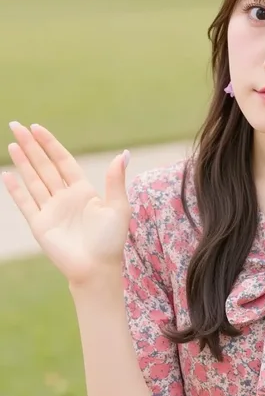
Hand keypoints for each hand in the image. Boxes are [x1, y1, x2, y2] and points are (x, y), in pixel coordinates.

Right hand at [2, 122, 130, 284]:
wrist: (96, 269)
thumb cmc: (110, 242)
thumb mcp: (118, 208)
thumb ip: (116, 182)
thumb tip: (122, 155)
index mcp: (83, 192)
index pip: (63, 161)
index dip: (50, 144)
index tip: (37, 128)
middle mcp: (65, 198)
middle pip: (45, 166)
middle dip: (31, 146)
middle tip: (16, 125)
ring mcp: (51, 211)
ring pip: (33, 180)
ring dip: (23, 162)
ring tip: (12, 144)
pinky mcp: (40, 225)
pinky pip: (25, 203)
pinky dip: (16, 190)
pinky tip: (7, 175)